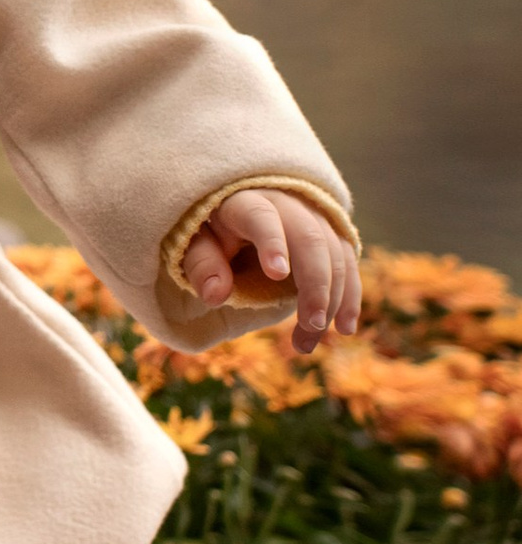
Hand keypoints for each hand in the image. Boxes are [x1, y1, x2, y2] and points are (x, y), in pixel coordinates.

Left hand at [182, 190, 359, 352]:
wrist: (237, 212)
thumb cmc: (212, 231)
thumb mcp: (194, 244)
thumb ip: (202, 265)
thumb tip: (216, 294)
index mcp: (246, 201)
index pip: (261, 216)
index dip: (271, 242)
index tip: (276, 274)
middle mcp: (287, 204)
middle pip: (310, 238)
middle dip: (315, 283)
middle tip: (310, 324)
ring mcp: (314, 217)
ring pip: (335, 254)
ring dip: (331, 300)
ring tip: (307, 342)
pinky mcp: (332, 235)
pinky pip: (349, 263)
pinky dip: (349, 296)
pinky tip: (345, 328)